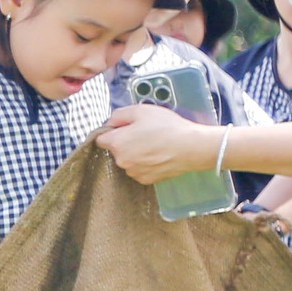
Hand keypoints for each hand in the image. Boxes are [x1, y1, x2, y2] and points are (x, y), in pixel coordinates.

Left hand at [95, 104, 218, 184]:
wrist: (190, 147)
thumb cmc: (166, 127)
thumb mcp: (140, 110)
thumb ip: (119, 115)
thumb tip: (111, 122)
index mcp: (117, 143)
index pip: (100, 139)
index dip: (111, 131)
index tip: (124, 128)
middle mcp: (121, 161)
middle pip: (116, 150)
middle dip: (125, 142)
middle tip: (144, 133)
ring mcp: (134, 173)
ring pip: (128, 161)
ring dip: (136, 154)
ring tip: (154, 144)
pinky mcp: (146, 180)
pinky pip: (140, 169)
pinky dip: (146, 163)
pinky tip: (158, 155)